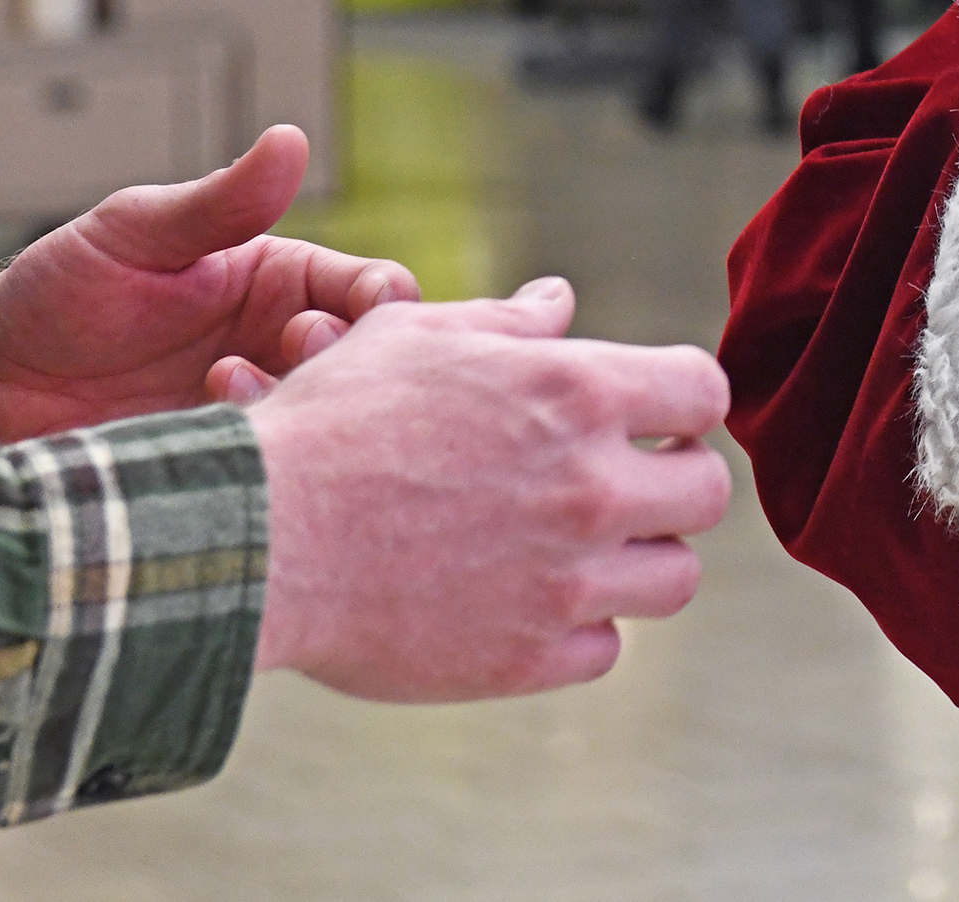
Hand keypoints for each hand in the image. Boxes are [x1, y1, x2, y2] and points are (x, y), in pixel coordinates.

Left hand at [0, 126, 416, 442]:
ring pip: (331, 415)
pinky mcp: (232, 464)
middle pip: (370, 358)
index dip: (384, 302)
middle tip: (296, 345)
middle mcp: (282, 346)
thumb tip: (291, 139)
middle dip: (347, 353)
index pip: (375, 289)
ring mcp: (260, 408)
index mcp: (284, 282)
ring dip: (298, 398)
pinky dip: (267, 450)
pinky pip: (281, 466)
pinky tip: (210, 426)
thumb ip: (220, 201)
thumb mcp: (135, 233)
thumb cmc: (59, 294)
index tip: (364, 310)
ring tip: (224, 383)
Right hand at [249, 277, 731, 700]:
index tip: (656, 420)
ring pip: (676, 579)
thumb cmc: (328, 425)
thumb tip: (556, 300)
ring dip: (642, 562)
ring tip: (590, 550)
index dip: (685, 405)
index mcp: (579, 394)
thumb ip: (505, 324)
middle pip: (709, 492)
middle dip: (675, 483)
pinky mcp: (526, 657)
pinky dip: (580, 631)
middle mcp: (590, 486)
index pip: (706, 393)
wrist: (249, 541)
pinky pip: (606, 649)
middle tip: (628, 486)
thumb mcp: (414, 340)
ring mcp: (565, 578)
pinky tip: (531, 603)